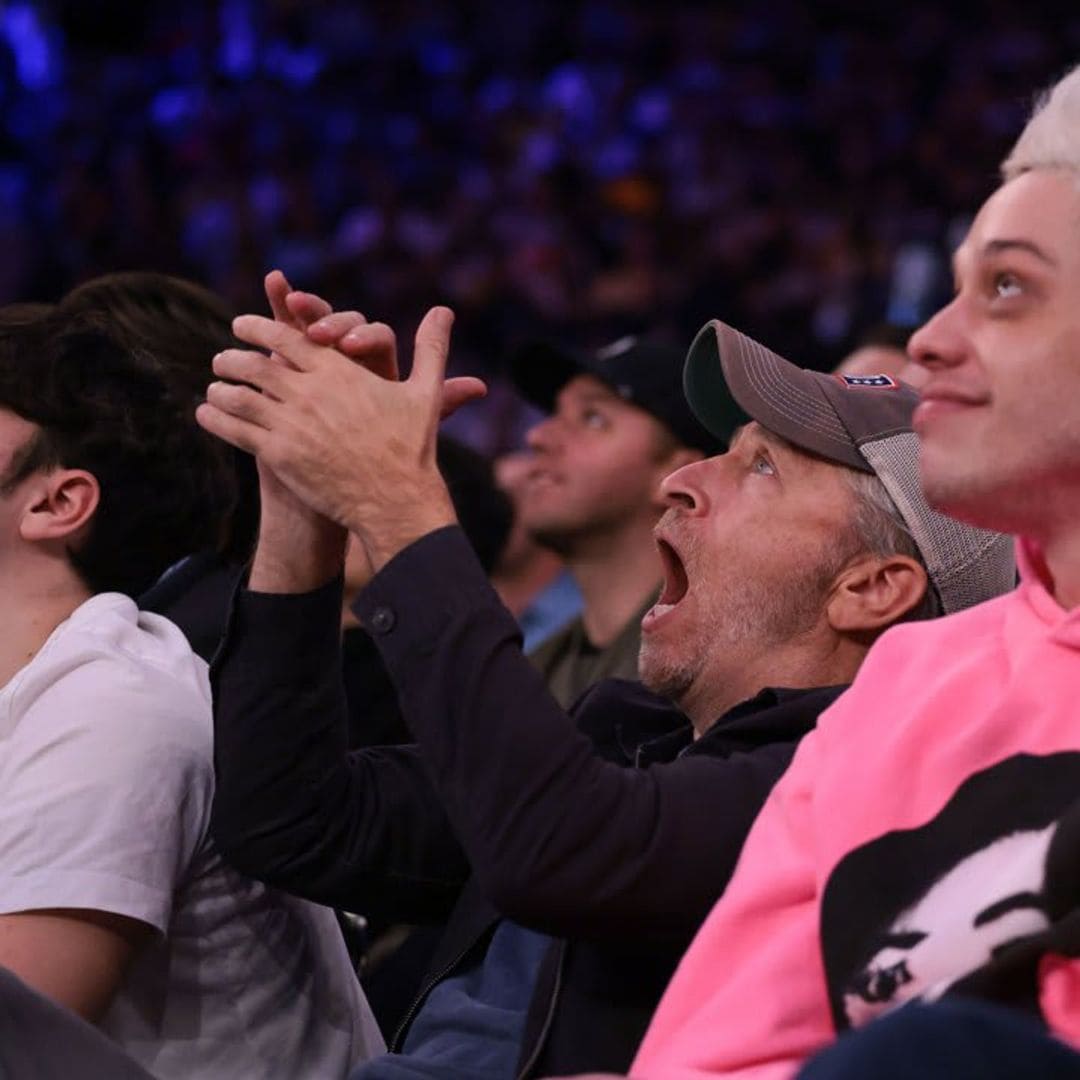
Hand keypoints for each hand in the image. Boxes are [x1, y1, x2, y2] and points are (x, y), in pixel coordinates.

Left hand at [197, 305, 485, 572]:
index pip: (287, 338)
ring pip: (239, 394)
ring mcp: (291, 422)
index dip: (259, 327)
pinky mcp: (278, 454)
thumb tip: (445, 311)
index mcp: (339, 370)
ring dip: (221, 388)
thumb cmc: (412, 448)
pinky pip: (235, 429)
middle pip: (255, 363)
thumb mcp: (425, 392)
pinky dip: (215, 418)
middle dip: (232, 357)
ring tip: (214, 387)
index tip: (241, 326)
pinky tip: (206, 415)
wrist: (396, 500)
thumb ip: (431, 349)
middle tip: (221, 358)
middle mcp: (310, 391)